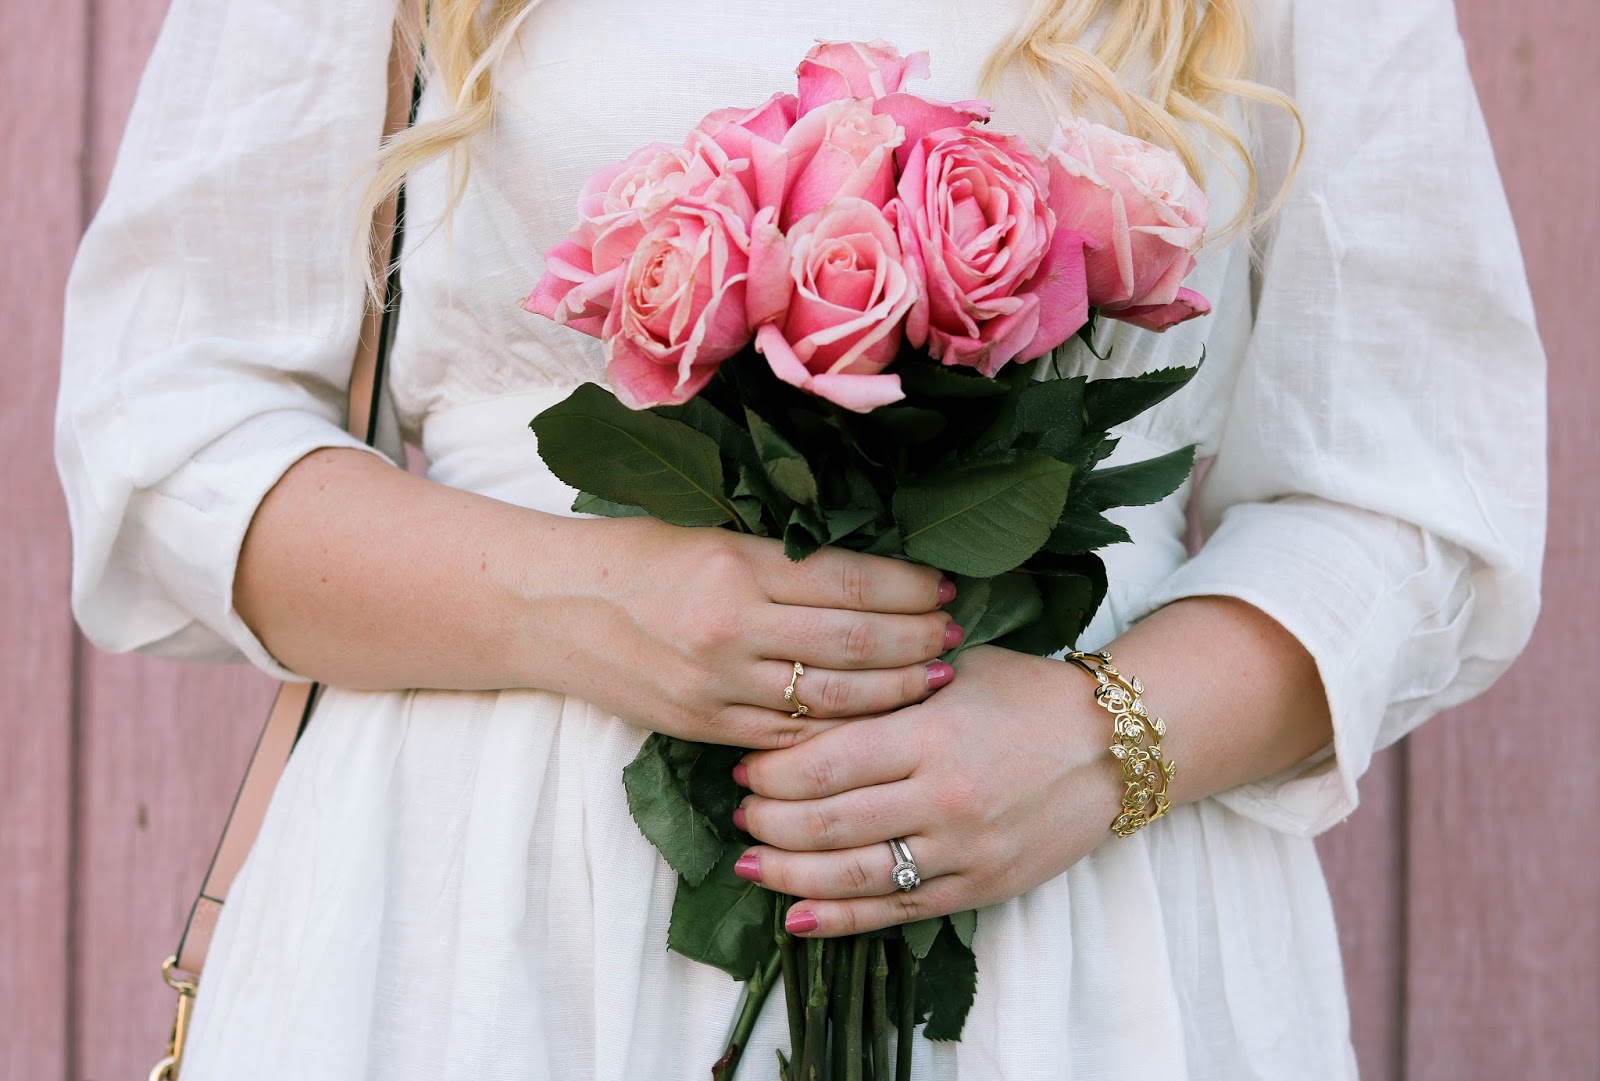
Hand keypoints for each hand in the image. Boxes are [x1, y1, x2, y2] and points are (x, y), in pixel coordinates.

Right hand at [552, 515, 962, 749]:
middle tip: (953, 635)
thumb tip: (873, 570)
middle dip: (917, 640)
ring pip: (833, 698)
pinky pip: (790, 738)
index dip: (911, 588)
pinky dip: (841, 733)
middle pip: (855, 641)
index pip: (851, 580)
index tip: (946, 587)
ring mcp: (717, 684)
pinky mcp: (703, 725)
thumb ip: (783, 554)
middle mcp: (731, 625)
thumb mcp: (709, 532)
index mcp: (737, 562)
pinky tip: (875, 722)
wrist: (548, 607)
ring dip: (894, 690)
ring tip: (932, 677)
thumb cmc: (633, 556)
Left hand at [728, 645, 1120, 934]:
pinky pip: (897, 913)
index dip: (770, 772)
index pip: (824, 764)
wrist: (1114, 745)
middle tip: (741, 812)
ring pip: (854, 876)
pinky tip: (796, 916)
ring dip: (790, 875)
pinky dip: (840, 919)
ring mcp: (963, 851)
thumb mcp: (952, 673)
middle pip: (828, 823)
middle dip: (768, 822)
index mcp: (931, 734)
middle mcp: (944, 798)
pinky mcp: (979, 888)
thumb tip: (801, 708)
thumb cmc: (1024, 694)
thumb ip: (882, 691)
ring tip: (752, 865)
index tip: (743, 767)